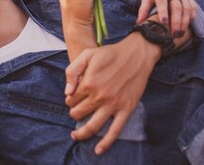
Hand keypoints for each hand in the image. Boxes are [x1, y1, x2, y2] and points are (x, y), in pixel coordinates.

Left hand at [64, 33, 159, 154]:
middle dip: (74, 114)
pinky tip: (98, 150)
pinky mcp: (126, 110)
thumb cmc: (110, 54)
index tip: (73, 97)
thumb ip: (72, 71)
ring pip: (93, 126)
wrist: (136, 55)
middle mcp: (99, 96)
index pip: (71, 99)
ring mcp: (113, 105)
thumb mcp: (87, 55)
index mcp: (88, 83)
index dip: (70, 99)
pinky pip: (115, 131)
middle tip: (76, 111)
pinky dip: (106, 143)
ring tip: (75, 135)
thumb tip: (67, 92)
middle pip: (79, 113)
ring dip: (81, 133)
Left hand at [137, 0, 195, 37]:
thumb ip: (143, 8)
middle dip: (176, 21)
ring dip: (184, 22)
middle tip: (174, 34)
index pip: (162, 0)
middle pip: (177, 6)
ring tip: (180, 33)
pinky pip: (193, 6)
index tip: (163, 23)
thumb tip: (138, 22)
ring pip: (186, 8)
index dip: (163, 11)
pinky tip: (187, 25)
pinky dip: (191, 16)